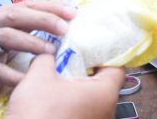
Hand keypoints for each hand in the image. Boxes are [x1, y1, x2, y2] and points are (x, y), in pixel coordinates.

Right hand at [0, 0, 76, 95]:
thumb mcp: (13, 25)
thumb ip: (35, 13)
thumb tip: (61, 0)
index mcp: (7, 13)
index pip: (32, 4)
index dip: (53, 7)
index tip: (74, 13)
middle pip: (19, 16)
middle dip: (43, 20)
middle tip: (65, 28)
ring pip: (8, 38)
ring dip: (31, 43)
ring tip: (51, 51)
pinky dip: (15, 76)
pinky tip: (31, 79)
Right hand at [7, 55, 124, 118]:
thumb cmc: (38, 113)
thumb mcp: (38, 77)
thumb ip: (47, 57)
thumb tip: (49, 52)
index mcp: (105, 93)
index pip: (118, 66)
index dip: (106, 53)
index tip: (91, 45)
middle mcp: (108, 111)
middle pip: (105, 83)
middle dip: (88, 69)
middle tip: (71, 57)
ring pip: (94, 99)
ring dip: (79, 88)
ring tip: (60, 76)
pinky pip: (86, 112)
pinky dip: (75, 103)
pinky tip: (56, 98)